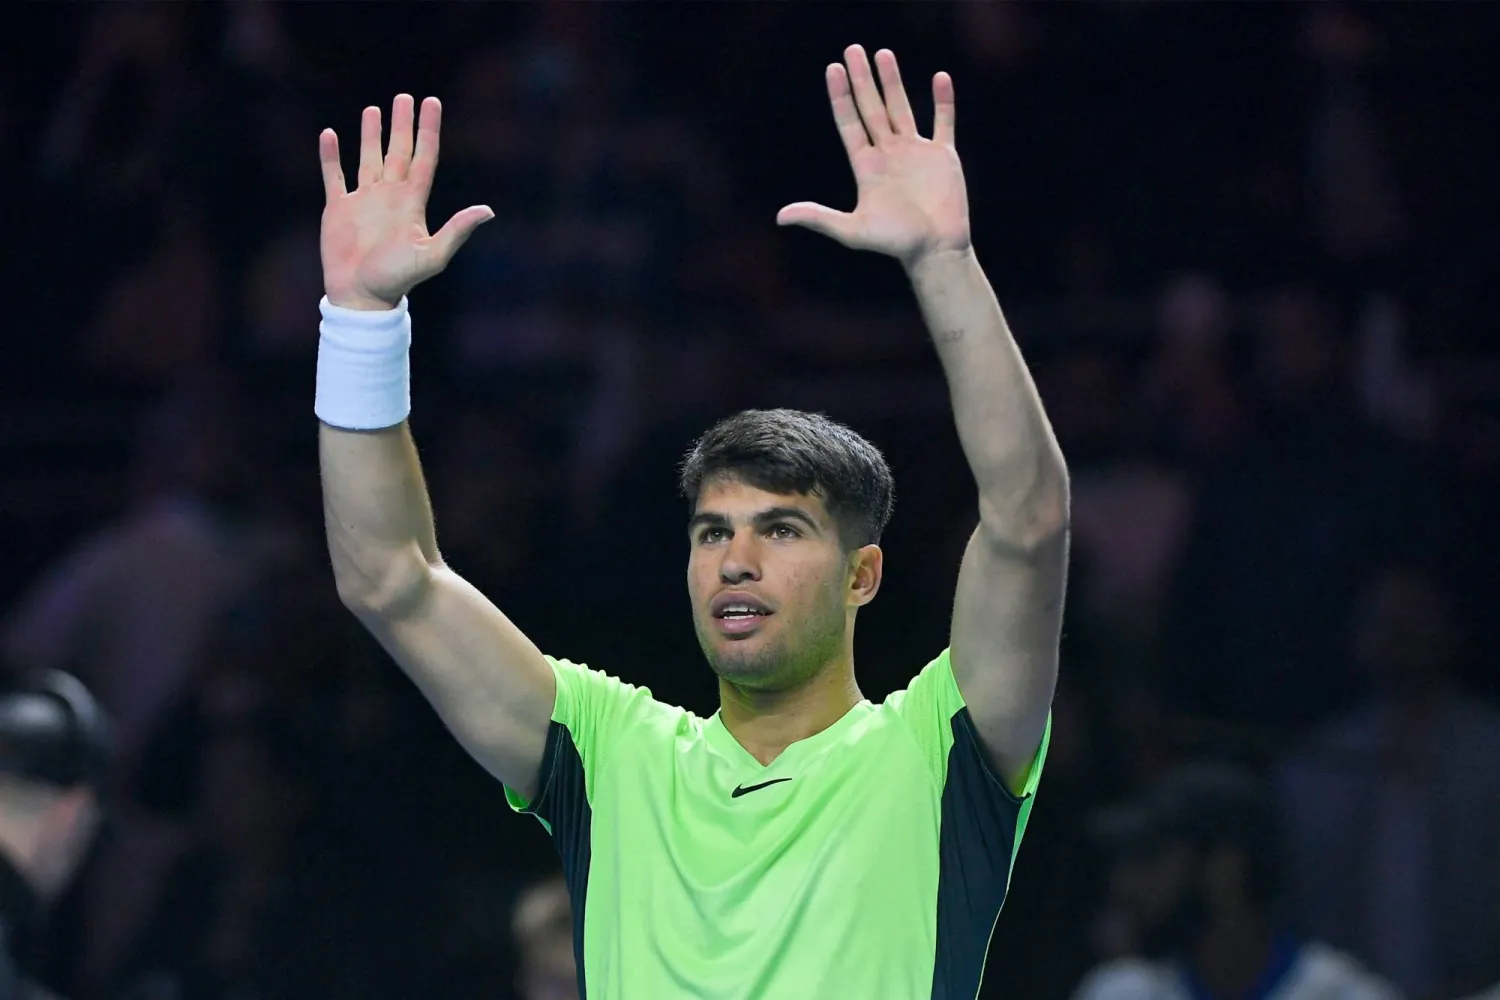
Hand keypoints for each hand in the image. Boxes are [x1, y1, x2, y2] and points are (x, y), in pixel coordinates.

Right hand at [319, 95, 492, 310]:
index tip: (432, 103)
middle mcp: (389, 196)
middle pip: (398, 151)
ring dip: (370, 135)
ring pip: (368, 158)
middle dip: (402, 125)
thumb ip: (457, 230)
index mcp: (412, 202)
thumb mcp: (432, 254)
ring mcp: (364, 200)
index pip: (423, 158)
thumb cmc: (398, 279)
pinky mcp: (338, 209)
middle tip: (405, 97)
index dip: (429, 131)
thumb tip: (488, 211)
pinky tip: (330, 135)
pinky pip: (334, 176)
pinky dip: (330, 156)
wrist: (362, 296)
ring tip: (373, 110)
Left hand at [778, 46, 968, 267]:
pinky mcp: (943, 157)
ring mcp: (916, 153)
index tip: (833, 69)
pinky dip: (943, 101)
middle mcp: (888, 154)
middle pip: (871, 108)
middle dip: (862, 79)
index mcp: (866, 166)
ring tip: (883, 54)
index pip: (849, 123)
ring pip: (902, 108)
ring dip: (893, 81)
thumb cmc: (894, 243)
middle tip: (853, 49)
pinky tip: (939, 77)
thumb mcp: (852, 230)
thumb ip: (818, 218)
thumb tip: (780, 217)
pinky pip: (943, 121)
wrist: (935, 251)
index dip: (840, 97)